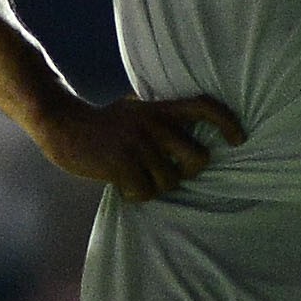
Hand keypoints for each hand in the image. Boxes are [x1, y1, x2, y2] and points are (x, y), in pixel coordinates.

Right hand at [34, 92, 244, 200]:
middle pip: (198, 158)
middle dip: (187, 172)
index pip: (203, 106)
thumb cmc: (102, 124)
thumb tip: (188, 138)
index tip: (238, 140)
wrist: (62, 125)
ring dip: (152, 185)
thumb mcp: (133, 110)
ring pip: (169, 182)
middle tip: (168, 172)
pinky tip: (119, 183)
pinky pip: (145, 192)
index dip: (226, 122)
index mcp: (159, 108)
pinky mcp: (121, 163)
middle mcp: (153, 123)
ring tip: (132, 175)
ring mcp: (138, 143)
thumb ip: (159, 119)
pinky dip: (134, 194)